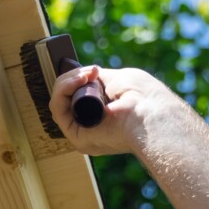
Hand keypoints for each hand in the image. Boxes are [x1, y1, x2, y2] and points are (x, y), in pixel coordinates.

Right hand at [48, 64, 181, 156]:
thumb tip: (83, 75)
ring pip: (59, 103)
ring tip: (85, 75)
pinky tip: (78, 81)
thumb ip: (100, 79)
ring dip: (67, 81)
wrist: (150, 113)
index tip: (92, 70)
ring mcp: (84, 134)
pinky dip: (63, 91)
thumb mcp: (118, 81)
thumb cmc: (143, 97)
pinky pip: (58, 109)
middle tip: (91, 71)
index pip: (78, 97)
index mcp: (104, 117)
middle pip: (66, 99)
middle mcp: (93, 128)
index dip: (78, 80)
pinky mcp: (77, 138)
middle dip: (72, 78)